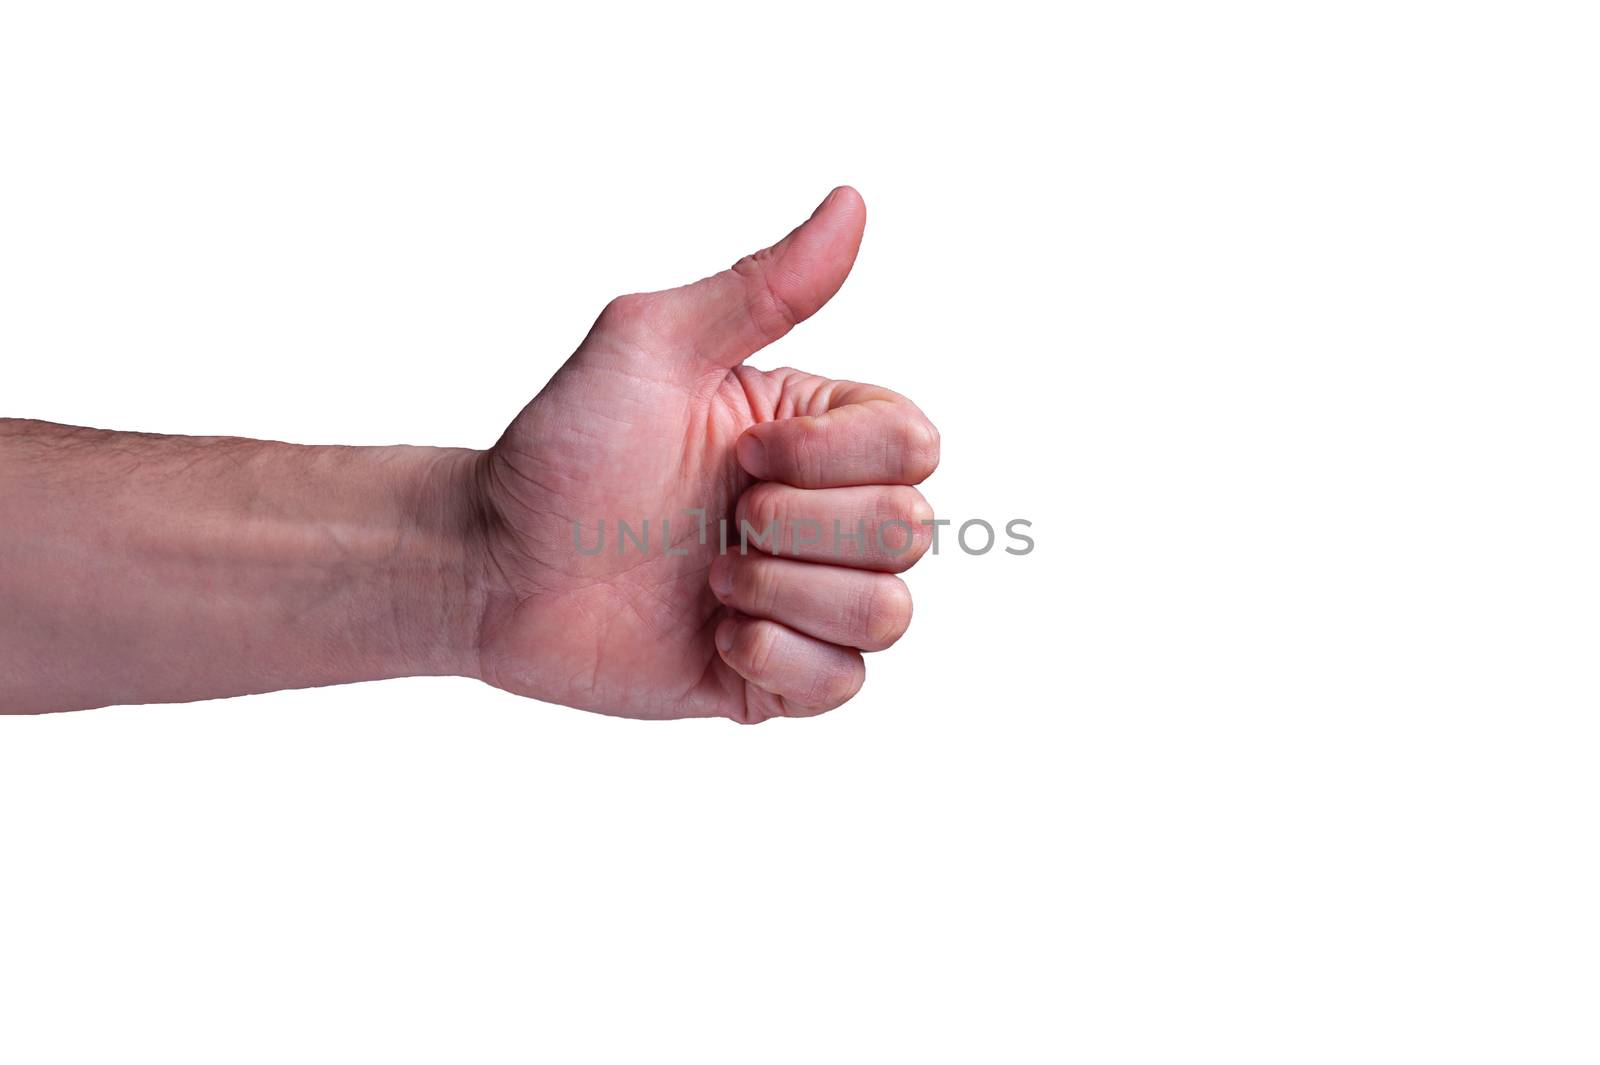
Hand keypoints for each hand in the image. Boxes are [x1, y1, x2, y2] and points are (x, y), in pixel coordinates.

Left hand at [470, 188, 939, 721]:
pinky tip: (714, 635)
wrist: (490, 566)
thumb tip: (853, 201)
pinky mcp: (776, 677)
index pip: (913, 445)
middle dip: (799, 526)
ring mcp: (803, 598)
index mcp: (815, 433)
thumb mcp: (652, 344)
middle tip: (717, 516)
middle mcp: (824, 514)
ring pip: (889, 613)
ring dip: (785, 593)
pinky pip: (844, 684)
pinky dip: (777, 660)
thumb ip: (763, 285)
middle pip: (911, 530)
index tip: (737, 451)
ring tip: (710, 580)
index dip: (831, 457)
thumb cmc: (563, 447)